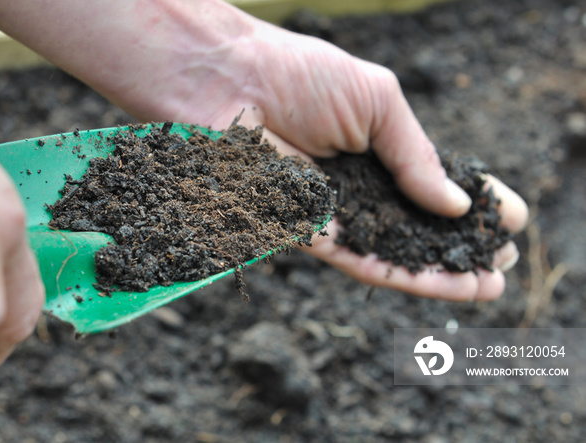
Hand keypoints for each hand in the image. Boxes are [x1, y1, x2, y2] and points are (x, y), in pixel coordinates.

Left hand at [0, 0, 527, 299]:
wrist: (224, 80)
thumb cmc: (297, 75)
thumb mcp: (377, 103)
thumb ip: (414, 155)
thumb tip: (455, 203)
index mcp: (372, 149)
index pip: (428, 185)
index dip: (468, 203)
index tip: (507, 218)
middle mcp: (352, 186)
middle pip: (413, 228)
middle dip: (460, 247)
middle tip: (504, 261)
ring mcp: (329, 212)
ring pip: (391, 254)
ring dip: (440, 274)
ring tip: (488, 284)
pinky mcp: (301, 233)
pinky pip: (358, 260)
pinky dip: (402, 275)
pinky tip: (442, 283)